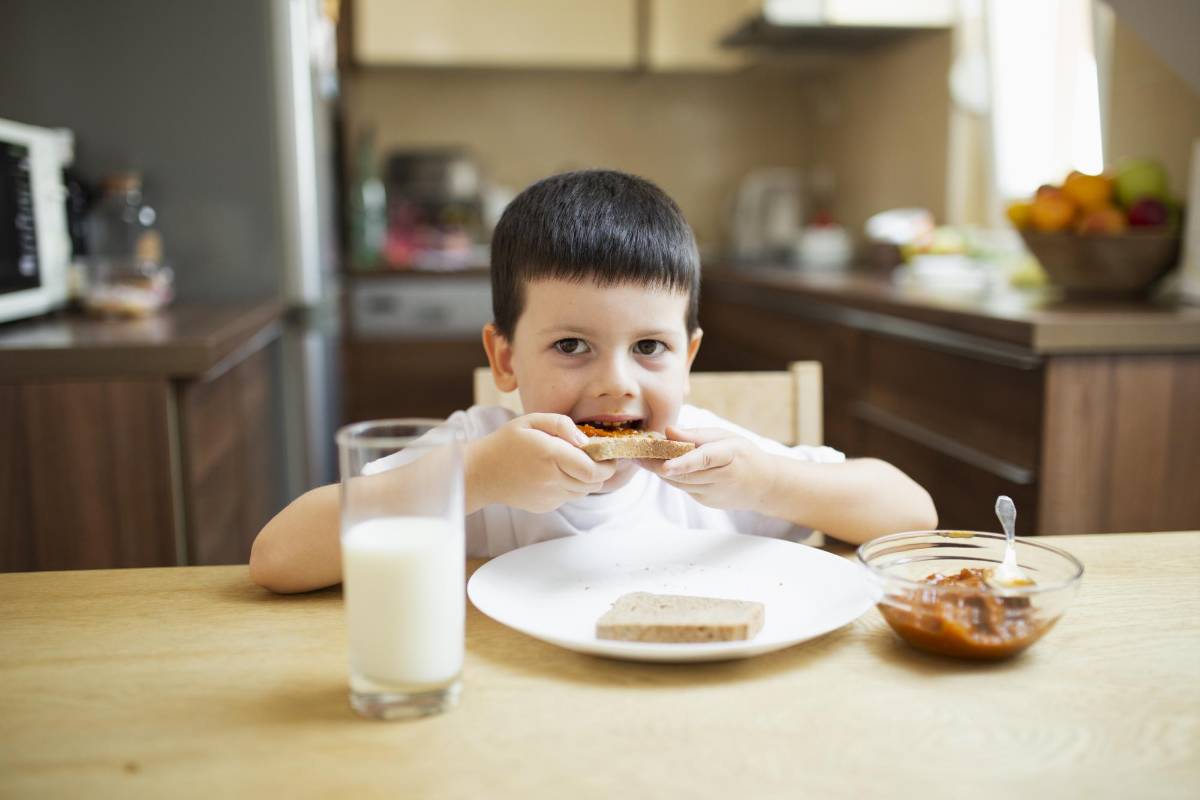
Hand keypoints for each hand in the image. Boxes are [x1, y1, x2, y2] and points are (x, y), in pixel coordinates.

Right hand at [467, 413, 615, 513]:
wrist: (481, 473)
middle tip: (596, 458)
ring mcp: (549, 497)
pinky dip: (570, 486)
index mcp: (550, 456)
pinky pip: (568, 497)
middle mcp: (552, 480)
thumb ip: (562, 425)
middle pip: (594, 483)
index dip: (608, 464)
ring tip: (573, 464)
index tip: (608, 454)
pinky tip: (554, 474)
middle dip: (601, 471)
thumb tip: (585, 441)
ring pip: (584, 492)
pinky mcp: (545, 506)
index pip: (593, 470)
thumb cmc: (506, 442)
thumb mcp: (531, 420)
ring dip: (586, 479)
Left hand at [638, 426, 775, 510]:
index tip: (664, 465)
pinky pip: (682, 487)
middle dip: (657, 464)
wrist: (764, 485)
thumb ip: (696, 435)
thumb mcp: (725, 436)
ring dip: (659, 470)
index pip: (705, 459)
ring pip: (679, 482)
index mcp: (730, 455)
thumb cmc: (742, 454)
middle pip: (684, 474)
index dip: (683, 463)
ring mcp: (713, 493)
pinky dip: (671, 476)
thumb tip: (668, 431)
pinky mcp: (706, 501)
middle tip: (635, 452)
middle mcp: (722, 477)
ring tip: (641, 456)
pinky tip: (663, 466)